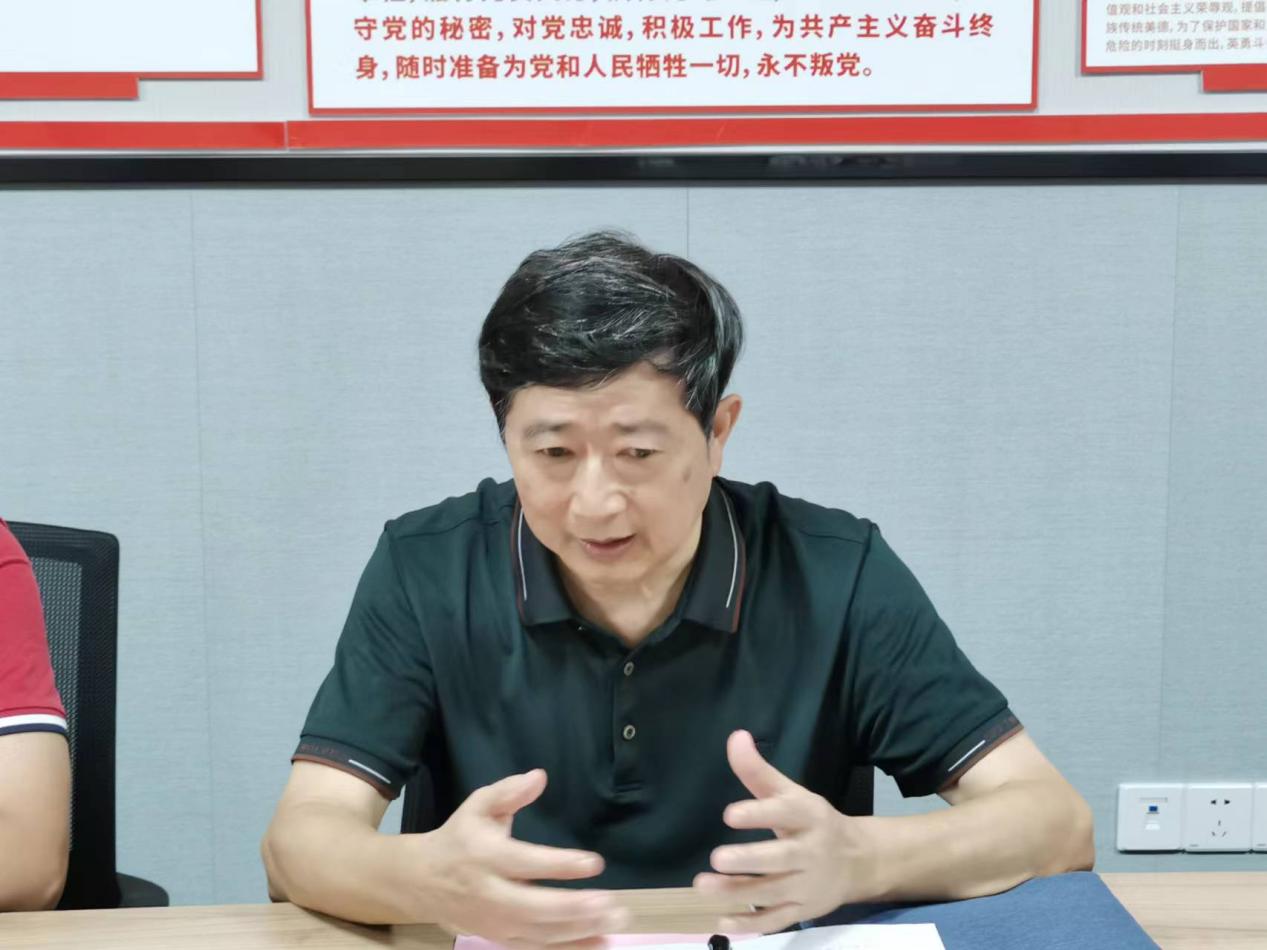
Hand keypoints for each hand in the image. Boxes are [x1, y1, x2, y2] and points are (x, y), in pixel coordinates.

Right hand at [414, 769, 628, 948]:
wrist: (420, 881)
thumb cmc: (459, 838)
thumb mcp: (477, 805)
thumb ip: (508, 791)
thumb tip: (540, 777)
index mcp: (486, 856)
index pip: (527, 863)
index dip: (561, 864)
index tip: (594, 863)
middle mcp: (490, 893)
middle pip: (534, 908)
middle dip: (575, 909)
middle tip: (611, 905)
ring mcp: (494, 922)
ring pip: (539, 933)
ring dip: (579, 931)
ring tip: (613, 923)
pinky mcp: (499, 939)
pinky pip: (536, 949)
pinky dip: (568, 948)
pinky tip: (598, 943)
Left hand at [693, 731, 877, 933]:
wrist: (860, 861)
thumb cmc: (812, 822)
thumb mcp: (791, 793)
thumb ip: (759, 770)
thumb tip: (735, 736)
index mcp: (809, 817)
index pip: (785, 814)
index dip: (759, 814)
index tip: (730, 814)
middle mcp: (811, 852)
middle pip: (781, 858)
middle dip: (750, 860)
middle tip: (717, 858)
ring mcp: (808, 885)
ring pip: (774, 892)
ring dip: (738, 893)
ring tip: (704, 886)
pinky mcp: (804, 911)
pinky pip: (777, 921)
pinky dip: (751, 925)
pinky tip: (722, 921)